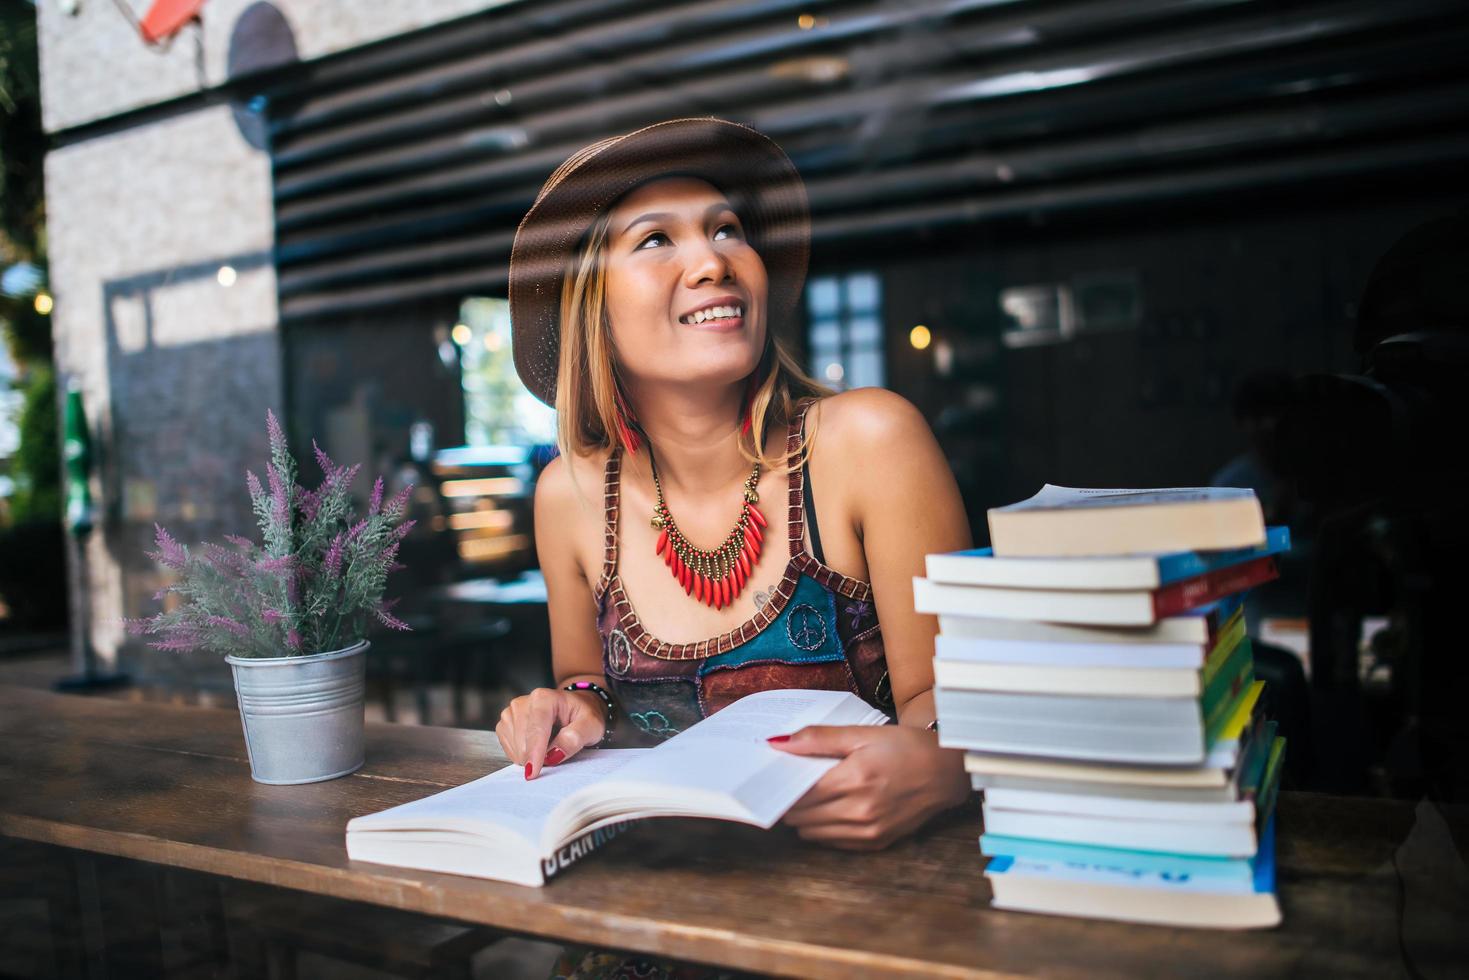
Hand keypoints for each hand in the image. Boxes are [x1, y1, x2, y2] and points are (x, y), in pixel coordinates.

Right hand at [495, 687, 606, 779]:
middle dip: (539, 756)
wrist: (574, 708)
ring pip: (515, 750)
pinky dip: (524, 755)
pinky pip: (510, 751)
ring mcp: (510, 713)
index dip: (534, 753)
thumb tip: (555, 753)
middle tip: (559, 749)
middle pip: (523, 743)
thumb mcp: (592, 725)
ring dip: (532, 756)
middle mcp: (522, 703)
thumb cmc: (583, 715)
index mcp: (544, 698)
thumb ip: (576, 738)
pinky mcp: (504, 725)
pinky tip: (537, 746)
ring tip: (550, 743)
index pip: (536, 730)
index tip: (532, 773)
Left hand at [768, 725, 969, 850]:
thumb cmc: (907, 748)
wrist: (948, 772)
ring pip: (812, 833)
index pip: (798, 794)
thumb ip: (819, 738)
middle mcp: (859, 812)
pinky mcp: (876, 843)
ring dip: (807, 816)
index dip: (782, 784)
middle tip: (795, 782)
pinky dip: (825, 828)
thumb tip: (779, 743)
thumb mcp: (863, 734)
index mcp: (853, 781)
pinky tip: (834, 808)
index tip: (775, 775)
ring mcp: (868, 832)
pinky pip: (833, 843)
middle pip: (801, 816)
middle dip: (793, 800)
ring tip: (816, 794)